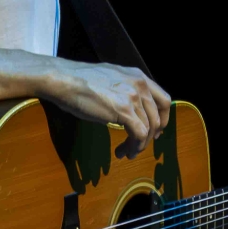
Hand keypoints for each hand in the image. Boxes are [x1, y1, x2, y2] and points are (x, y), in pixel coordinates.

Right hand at [50, 61, 170, 158]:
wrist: (64, 80)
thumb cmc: (79, 81)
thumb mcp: (110, 80)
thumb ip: (124, 91)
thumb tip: (127, 108)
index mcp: (138, 76)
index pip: (163, 100)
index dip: (162, 118)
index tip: (154, 131)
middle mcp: (140, 84)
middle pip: (158, 116)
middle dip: (152, 135)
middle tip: (140, 145)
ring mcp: (133, 97)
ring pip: (149, 128)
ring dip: (139, 145)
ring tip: (127, 152)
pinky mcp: (124, 111)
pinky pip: (139, 135)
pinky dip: (134, 147)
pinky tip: (123, 151)